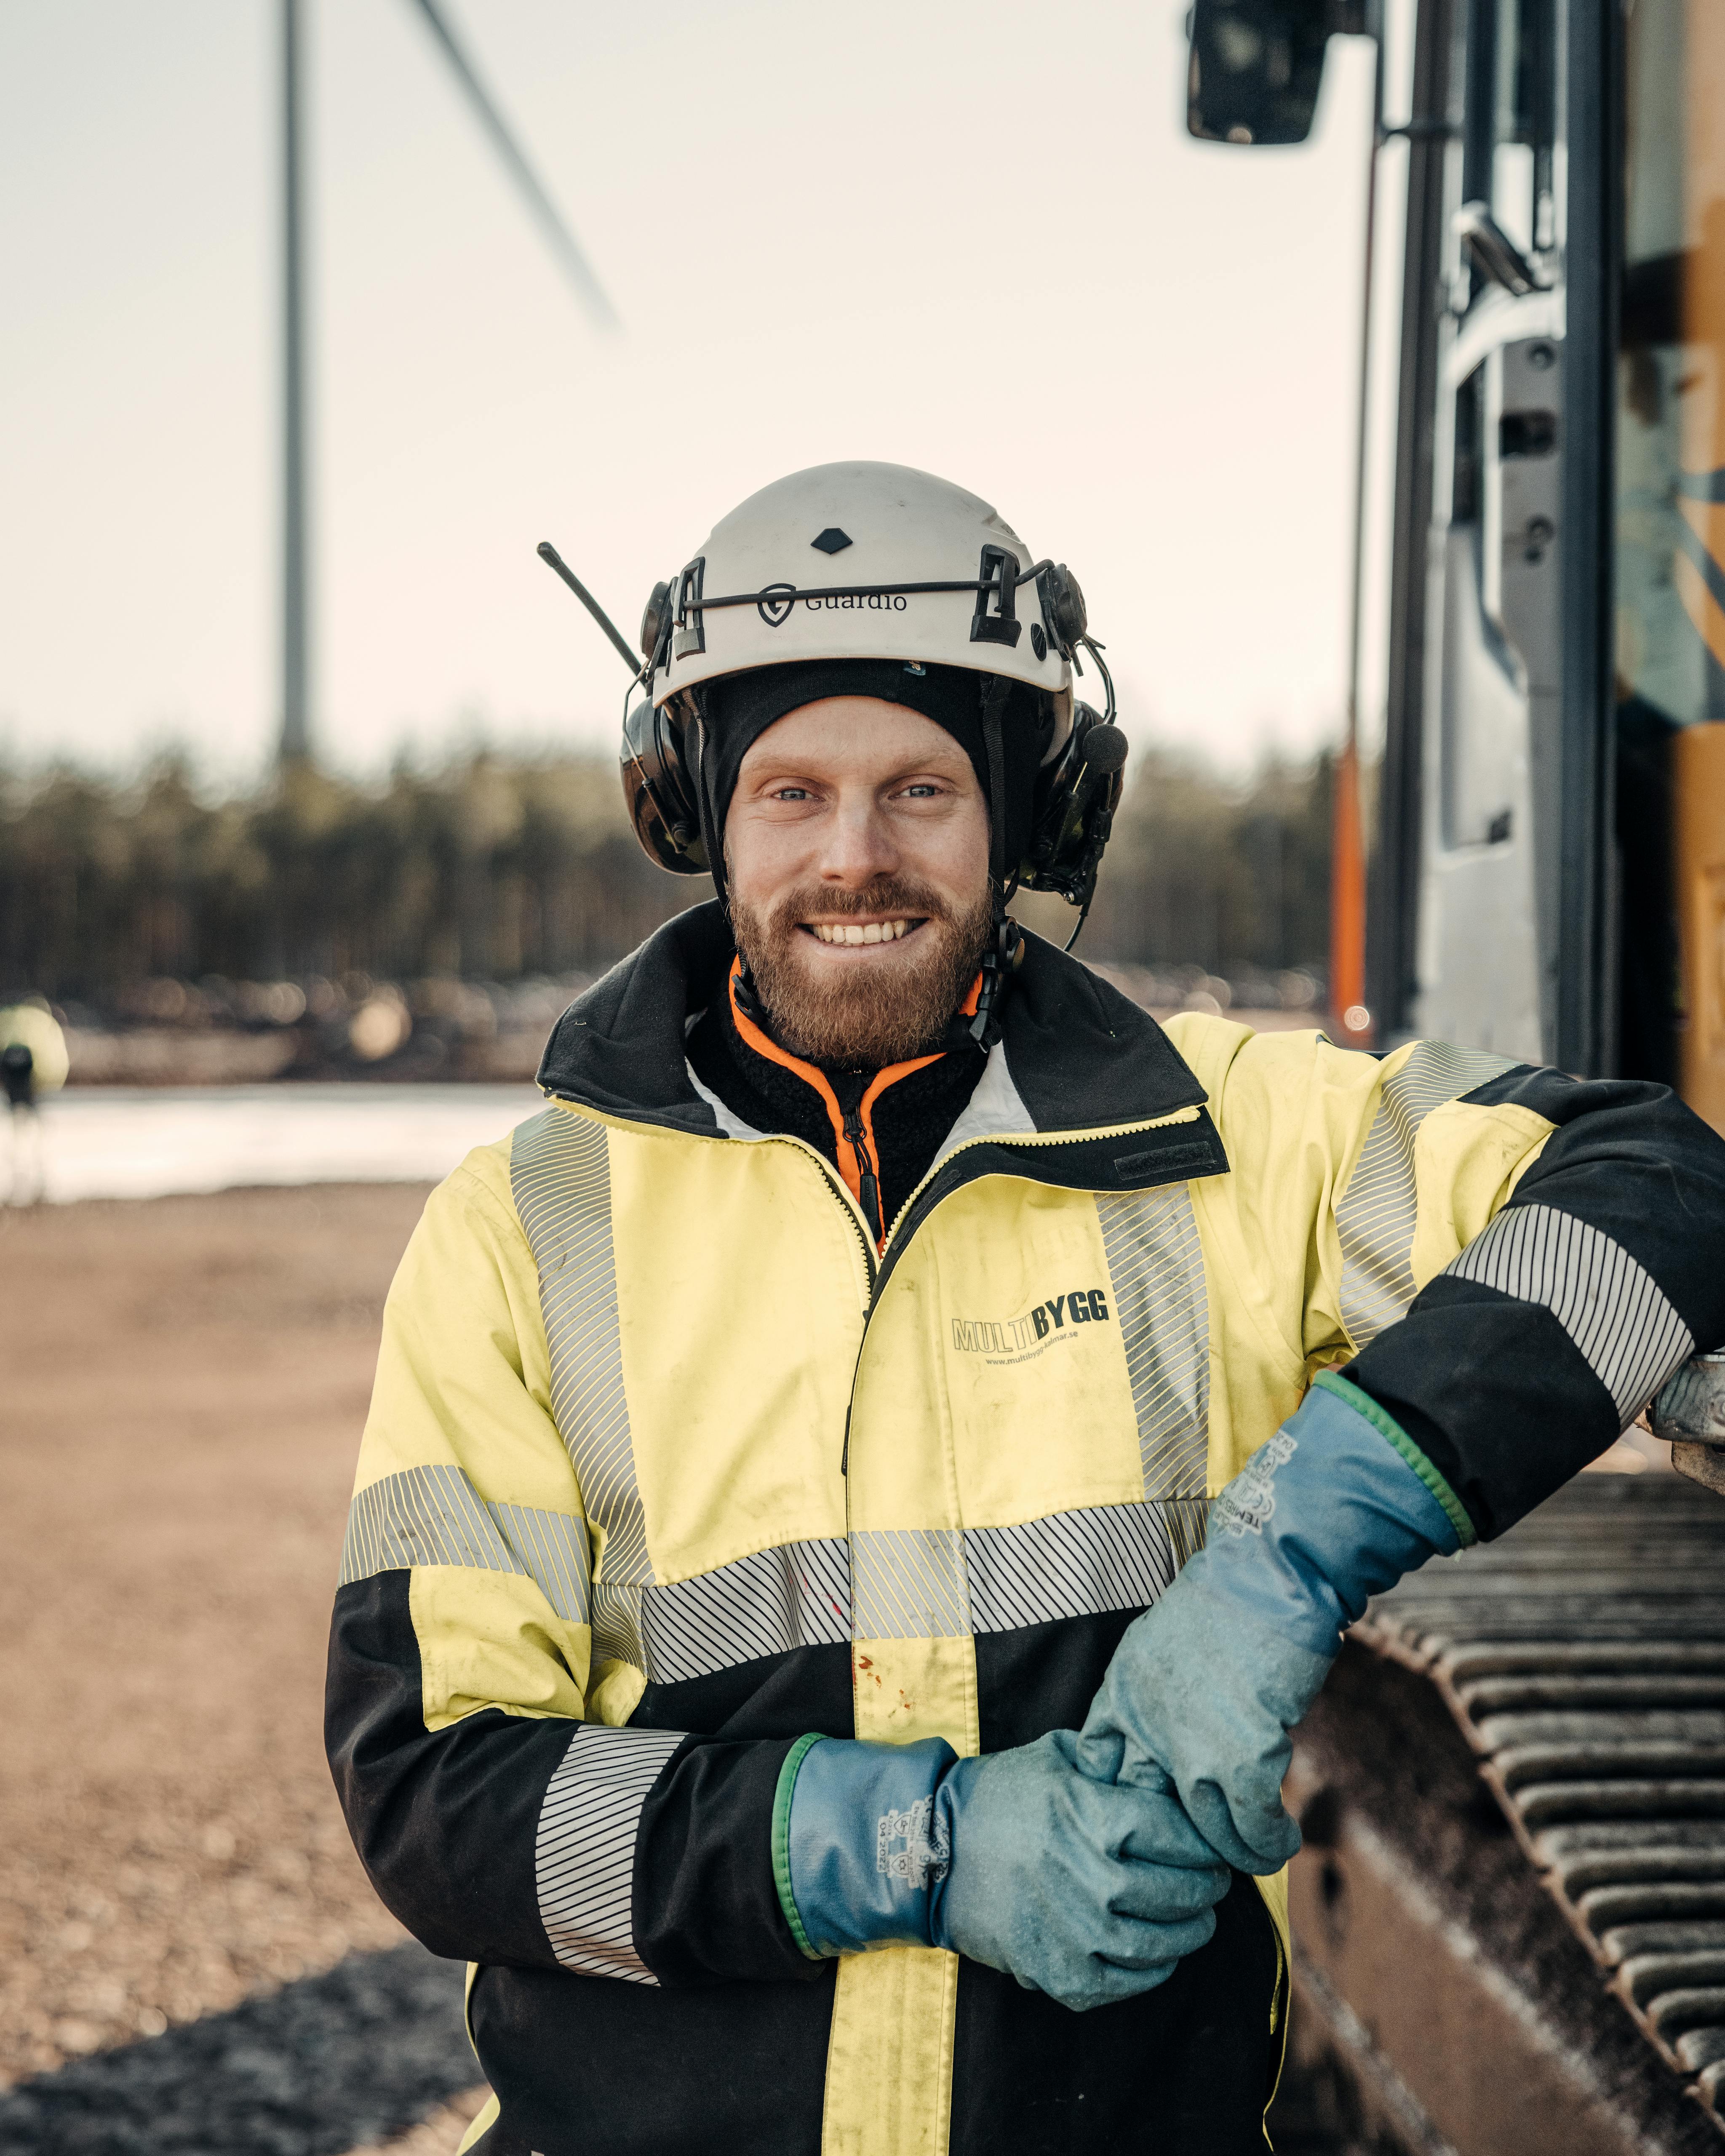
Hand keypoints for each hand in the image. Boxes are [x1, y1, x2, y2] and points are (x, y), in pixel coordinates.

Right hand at [929, 1729, 1231, 2010]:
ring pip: (1160, 1943)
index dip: (1206, 1843)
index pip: (1181, 1836)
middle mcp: (1089, 1875)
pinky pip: (1125, 1982)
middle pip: (1180, 1892)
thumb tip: (1164, 1765)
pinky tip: (1157, 1954)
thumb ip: (1109, 1759)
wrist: (930, 1850)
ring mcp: (1073, 1930)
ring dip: (1189, 1934)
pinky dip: (1151, 1971)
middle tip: (1214, 1885)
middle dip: (1208, 1890)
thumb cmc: (999, 1796)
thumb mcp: (1054, 1758)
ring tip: (1196, 1921)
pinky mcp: (1055, 1971)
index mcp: (1093, 1815)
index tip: (1212, 1845)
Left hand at [1074, 1375, 1464, 1871]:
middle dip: (1181, 1840)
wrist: (1278, 1573)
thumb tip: (1170, 1763)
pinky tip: (1281, 1839)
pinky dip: (1268, 1842)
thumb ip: (1158, 1706)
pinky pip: (1251, 1825)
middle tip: (1205, 1853)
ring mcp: (1193, 1742)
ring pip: (1206, 1830)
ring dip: (1233, 1852)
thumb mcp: (1165, 1651)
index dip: (1127, 1800)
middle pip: (1153, 1810)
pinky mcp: (1244, 1753)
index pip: (1100, 1767)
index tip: (1154, 1815)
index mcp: (1121, 1690)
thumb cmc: (1232, 1609)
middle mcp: (1147, 1721)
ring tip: (1252, 1854)